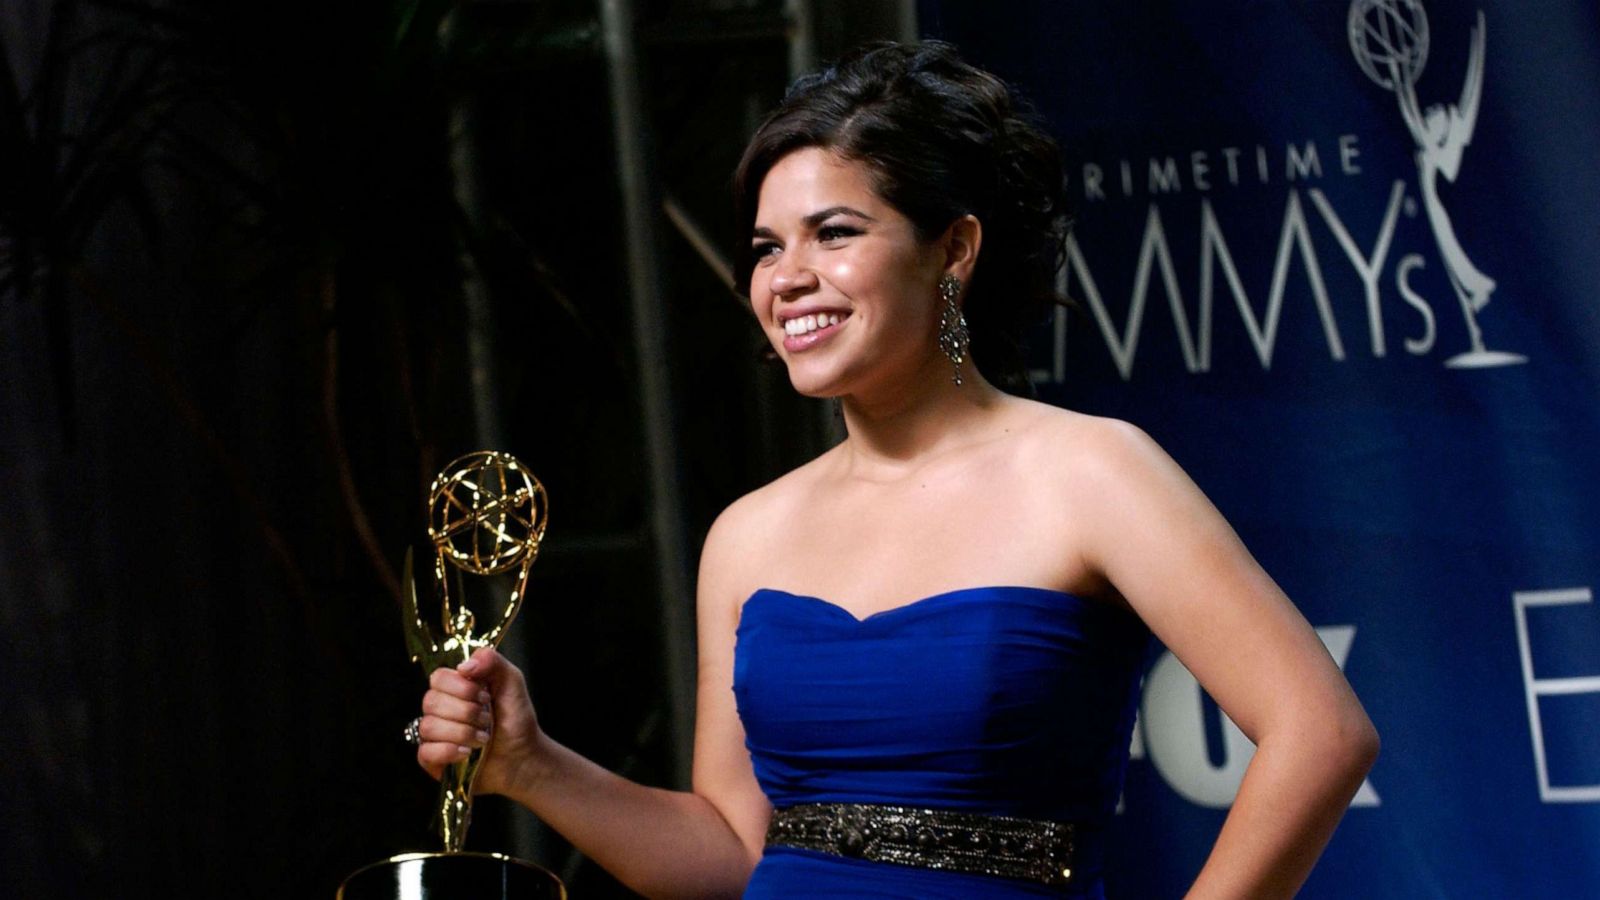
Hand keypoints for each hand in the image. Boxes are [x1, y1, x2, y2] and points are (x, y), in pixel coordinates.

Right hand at [416, 646, 542, 797]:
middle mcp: (441, 709)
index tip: (485, 696)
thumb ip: (492, 662)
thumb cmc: (516, 721)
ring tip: (483, 738)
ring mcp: (435, 735)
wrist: (523, 756)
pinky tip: (468, 753)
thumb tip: (465, 665)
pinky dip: (450, 752)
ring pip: (429, 726)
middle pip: (431, 701)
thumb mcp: (512, 682)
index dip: (462, 688)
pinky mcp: (433, 760)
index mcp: (455, 688)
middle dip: (467, 712)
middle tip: (488, 719)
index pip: (438, 678)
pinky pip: (426, 752)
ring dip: (463, 733)